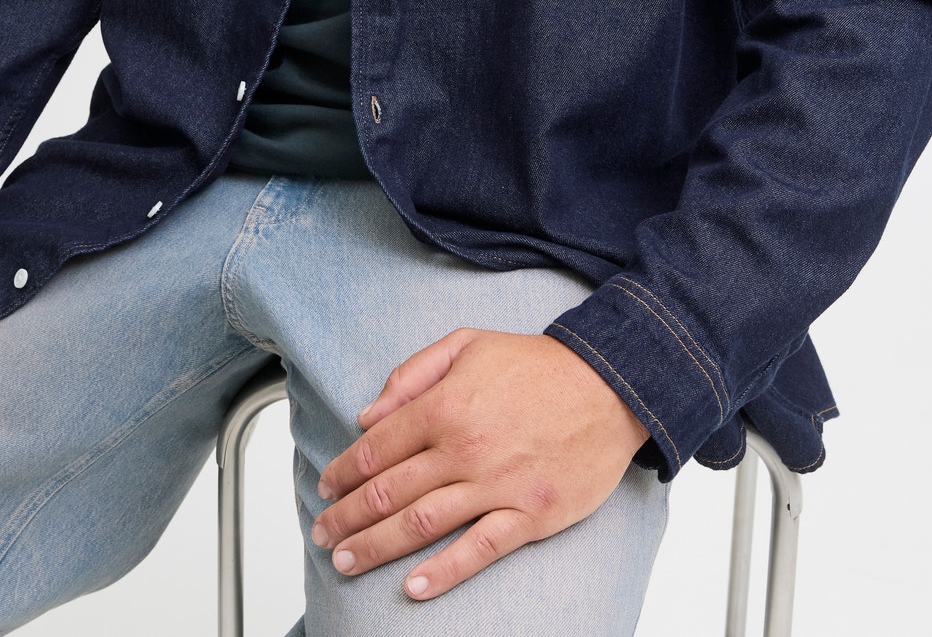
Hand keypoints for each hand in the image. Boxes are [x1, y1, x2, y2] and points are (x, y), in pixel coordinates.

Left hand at [311, 326, 649, 600]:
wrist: (607, 385)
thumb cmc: (535, 364)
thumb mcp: (466, 344)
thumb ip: (412, 375)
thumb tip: (368, 416)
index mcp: (444, 406)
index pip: (377, 448)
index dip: (344, 471)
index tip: (325, 487)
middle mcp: (463, 448)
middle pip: (389, 492)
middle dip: (348, 516)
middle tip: (323, 534)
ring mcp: (497, 486)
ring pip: (423, 524)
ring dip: (378, 546)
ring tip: (347, 562)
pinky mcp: (530, 514)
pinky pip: (478, 549)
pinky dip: (443, 572)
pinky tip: (413, 587)